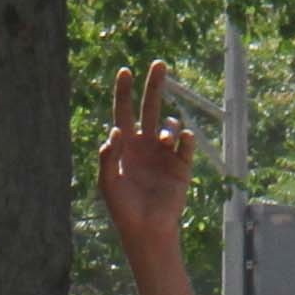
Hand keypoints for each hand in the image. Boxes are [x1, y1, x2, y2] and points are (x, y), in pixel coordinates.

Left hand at [96, 64, 194, 251]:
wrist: (146, 230)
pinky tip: (180, 140)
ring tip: (165, 140)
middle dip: (155, 86)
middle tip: (159, 64)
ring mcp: (165, 154)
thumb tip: (115, 131)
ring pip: (170, 125)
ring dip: (169, 127)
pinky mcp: (181, 166)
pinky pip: (186, 145)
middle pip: (151, 107)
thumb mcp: (107, 183)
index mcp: (125, 145)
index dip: (124, 91)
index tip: (126, 71)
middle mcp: (146, 144)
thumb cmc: (122, 208)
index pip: (124, 111)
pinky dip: (185, 139)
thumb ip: (108, 158)